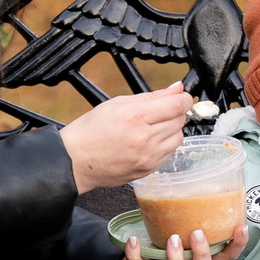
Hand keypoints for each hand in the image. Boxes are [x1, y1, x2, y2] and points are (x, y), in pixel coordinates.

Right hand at [60, 81, 190, 191]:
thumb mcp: (118, 103)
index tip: (180, 97)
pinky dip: (164, 145)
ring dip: (171, 130)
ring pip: (178, 138)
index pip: (177, 105)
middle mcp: (145, 139)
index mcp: (136, 117)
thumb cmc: (91, 131)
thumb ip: (152, 96)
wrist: (75, 161)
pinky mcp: (149, 170)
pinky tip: (148, 142)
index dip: (183, 98)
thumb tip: (177, 89)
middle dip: (174, 112)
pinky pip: (169, 153)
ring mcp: (148, 157)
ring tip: (151, 128)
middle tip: (157, 112)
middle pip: (179, 120)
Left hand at [110, 223, 246, 259]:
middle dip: (202, 254)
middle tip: (197, 233)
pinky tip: (133, 240)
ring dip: (175, 257)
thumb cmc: (167, 250)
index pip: (224, 257)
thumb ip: (192, 221)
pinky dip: (136, 255)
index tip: (241, 228)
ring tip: (172, 238)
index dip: (236, 246)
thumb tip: (198, 182)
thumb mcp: (183, 237)